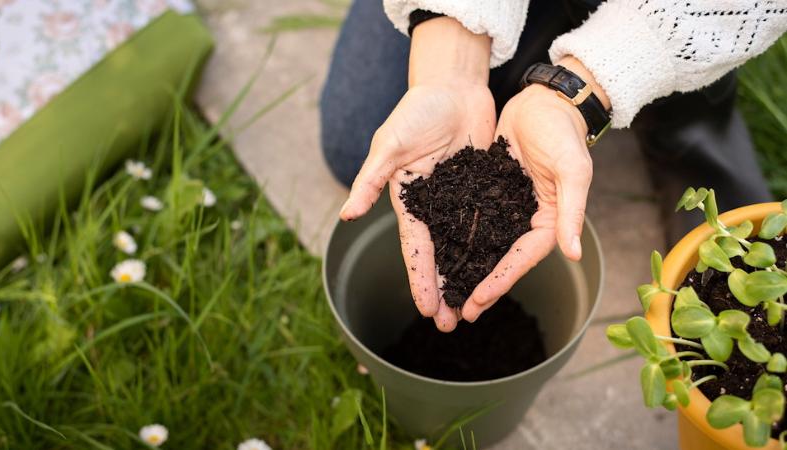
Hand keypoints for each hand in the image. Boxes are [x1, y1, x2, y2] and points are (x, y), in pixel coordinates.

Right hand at [339, 17, 494, 330]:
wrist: (452, 85)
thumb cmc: (415, 111)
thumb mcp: (389, 145)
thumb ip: (371, 180)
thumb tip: (346, 215)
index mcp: (409, 200)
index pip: (416, 248)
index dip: (421, 280)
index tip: (428, 310)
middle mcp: (434, 206)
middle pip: (441, 255)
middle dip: (445, 290)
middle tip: (452, 325)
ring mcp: (460, 198)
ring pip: (465, 245)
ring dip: (468, 275)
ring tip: (475, 306)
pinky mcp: (482, 186)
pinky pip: (489, 220)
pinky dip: (492, 245)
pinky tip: (500, 267)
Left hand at [461, 57, 608, 321]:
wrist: (544, 101)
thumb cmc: (563, 132)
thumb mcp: (572, 170)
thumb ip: (573, 212)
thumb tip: (573, 254)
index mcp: (549, 219)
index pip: (522, 258)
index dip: (500, 280)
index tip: (477, 301)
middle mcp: (526, 218)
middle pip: (500, 259)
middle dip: (479, 286)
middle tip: (456, 313)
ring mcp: (506, 206)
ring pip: (484, 244)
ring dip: (466, 268)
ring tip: (445, 294)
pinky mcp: (489, 191)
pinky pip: (472, 220)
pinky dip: (458, 238)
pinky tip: (439, 252)